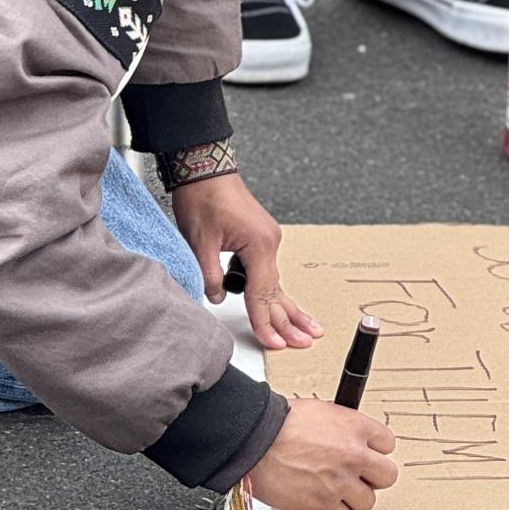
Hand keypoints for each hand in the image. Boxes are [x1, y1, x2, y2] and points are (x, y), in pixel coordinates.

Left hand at [171, 174, 323, 352]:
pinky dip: (272, 289)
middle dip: (290, 320)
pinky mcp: (260, 237)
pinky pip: (268, 270)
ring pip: (275, 282)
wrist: (204, 166)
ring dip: (288, 307)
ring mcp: (267, 239)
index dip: (265, 321)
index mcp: (259, 244)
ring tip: (308, 328)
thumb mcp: (200, 241)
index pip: (261, 294)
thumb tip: (214, 297)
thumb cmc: (203, 196)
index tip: (273, 343)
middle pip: (278, 291)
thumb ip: (209, 274)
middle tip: (306, 342)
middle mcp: (269, 242)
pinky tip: (283, 305)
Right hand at [247, 396, 399, 509]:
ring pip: (367, 501)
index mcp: (355, 427)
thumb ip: (344, 427)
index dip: (375, 450)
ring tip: (334, 488)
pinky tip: (321, 499)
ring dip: (353, 497)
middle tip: (356, 475)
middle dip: (372, 476)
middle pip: (387, 476)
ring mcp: (340, 482)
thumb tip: (353, 438)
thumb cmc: (279, 422)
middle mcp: (354, 456)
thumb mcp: (321, 411)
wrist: (254, 440)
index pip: (388, 444)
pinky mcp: (322, 505)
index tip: (367, 454)